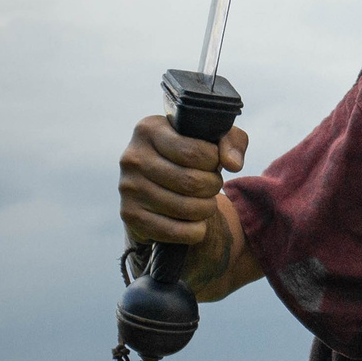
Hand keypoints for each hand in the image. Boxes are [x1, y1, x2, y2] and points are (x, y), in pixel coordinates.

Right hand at [118, 114, 248, 261]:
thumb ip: (231, 141)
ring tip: (205, 202)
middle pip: (191, 182)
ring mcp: (128, 187)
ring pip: (186, 208)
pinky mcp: (130, 215)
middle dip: (212, 187)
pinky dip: (195, 231)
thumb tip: (233, 164)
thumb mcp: (211, 140)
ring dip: (206, 209)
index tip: (214, 163)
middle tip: (212, 185)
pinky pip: (175, 231)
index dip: (214, 162)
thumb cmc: (189, 156)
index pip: (193, 152)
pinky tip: (196, 222)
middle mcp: (133, 157)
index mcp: (149, 129)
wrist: (157, 184)